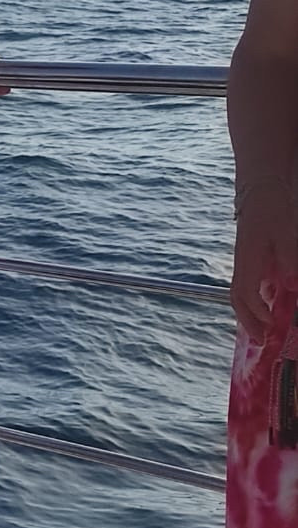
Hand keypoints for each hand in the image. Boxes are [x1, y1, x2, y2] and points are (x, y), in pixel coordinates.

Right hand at [231, 181, 297, 339]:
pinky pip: (248, 284)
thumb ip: (289, 261)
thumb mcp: (287, 233)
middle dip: (248, 321)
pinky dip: (255, 300)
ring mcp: (245, 261)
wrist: (263, 187)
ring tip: (264, 329)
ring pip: (241, 293)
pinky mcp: (251, 258)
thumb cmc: (274, 207)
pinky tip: (269, 304)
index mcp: (248, 259)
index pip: (243, 294)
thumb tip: (291, 288)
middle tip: (262, 340)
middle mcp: (242, 263)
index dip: (254, 315)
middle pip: (237, 298)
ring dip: (250, 313)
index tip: (268, 328)